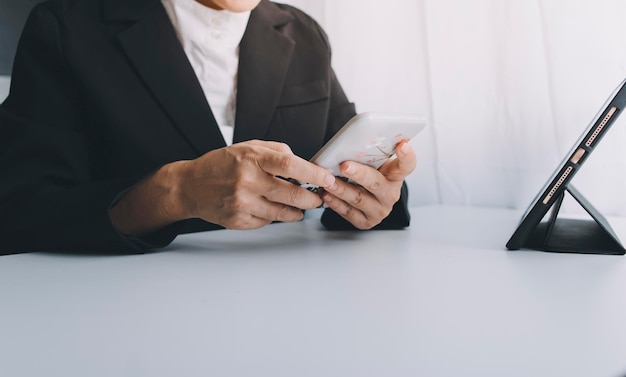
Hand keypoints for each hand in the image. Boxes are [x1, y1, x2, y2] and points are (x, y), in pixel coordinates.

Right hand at [172, 140, 335, 228]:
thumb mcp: (247, 147)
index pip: (290, 165)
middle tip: (318, 198)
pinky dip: (275, 216)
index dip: (313, 173)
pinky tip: (271, 208)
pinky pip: (267, 221)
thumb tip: (303, 164)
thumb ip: (276, 152)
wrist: (190, 186)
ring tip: (300, 205)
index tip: (327, 178)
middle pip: (291, 193)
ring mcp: (242, 203)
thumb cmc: (221, 164)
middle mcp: (247, 181)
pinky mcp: (238, 220)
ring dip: (297, 210)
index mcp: (251, 159)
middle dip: (311, 198)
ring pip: (283, 212)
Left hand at [321, 140, 415, 228]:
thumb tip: (357, 136)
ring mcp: (379, 210)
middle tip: (345, 166)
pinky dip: (335, 203)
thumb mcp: (375, 163)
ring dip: (341, 189)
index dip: (406, 155)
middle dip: (359, 174)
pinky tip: (326, 194)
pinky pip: (348, 213)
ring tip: (328, 181)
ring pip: (358, 199)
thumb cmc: (370, 175)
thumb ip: (372, 153)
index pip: (407, 165)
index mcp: (396, 176)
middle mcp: (390, 194)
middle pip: (376, 183)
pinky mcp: (366, 221)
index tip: (403, 145)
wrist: (368, 199)